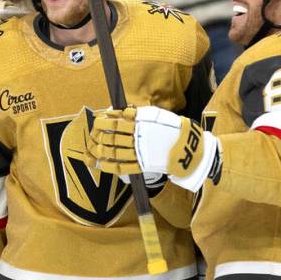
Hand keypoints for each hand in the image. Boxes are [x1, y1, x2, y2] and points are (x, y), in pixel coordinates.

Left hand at [89, 106, 219, 191]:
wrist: (187, 146)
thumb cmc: (170, 127)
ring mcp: (139, 153)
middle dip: (99, 137)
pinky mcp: (142, 166)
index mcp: (140, 125)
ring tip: (93, 149)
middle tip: (93, 135)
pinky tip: (101, 164)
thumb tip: (118, 112)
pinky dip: (109, 166)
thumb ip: (135, 113)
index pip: (115, 123)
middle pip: (111, 138)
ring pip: (114, 153)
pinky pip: (122, 168)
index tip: (97, 121)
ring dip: (100, 151)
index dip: (102, 122)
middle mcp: (137, 139)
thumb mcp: (154, 114)